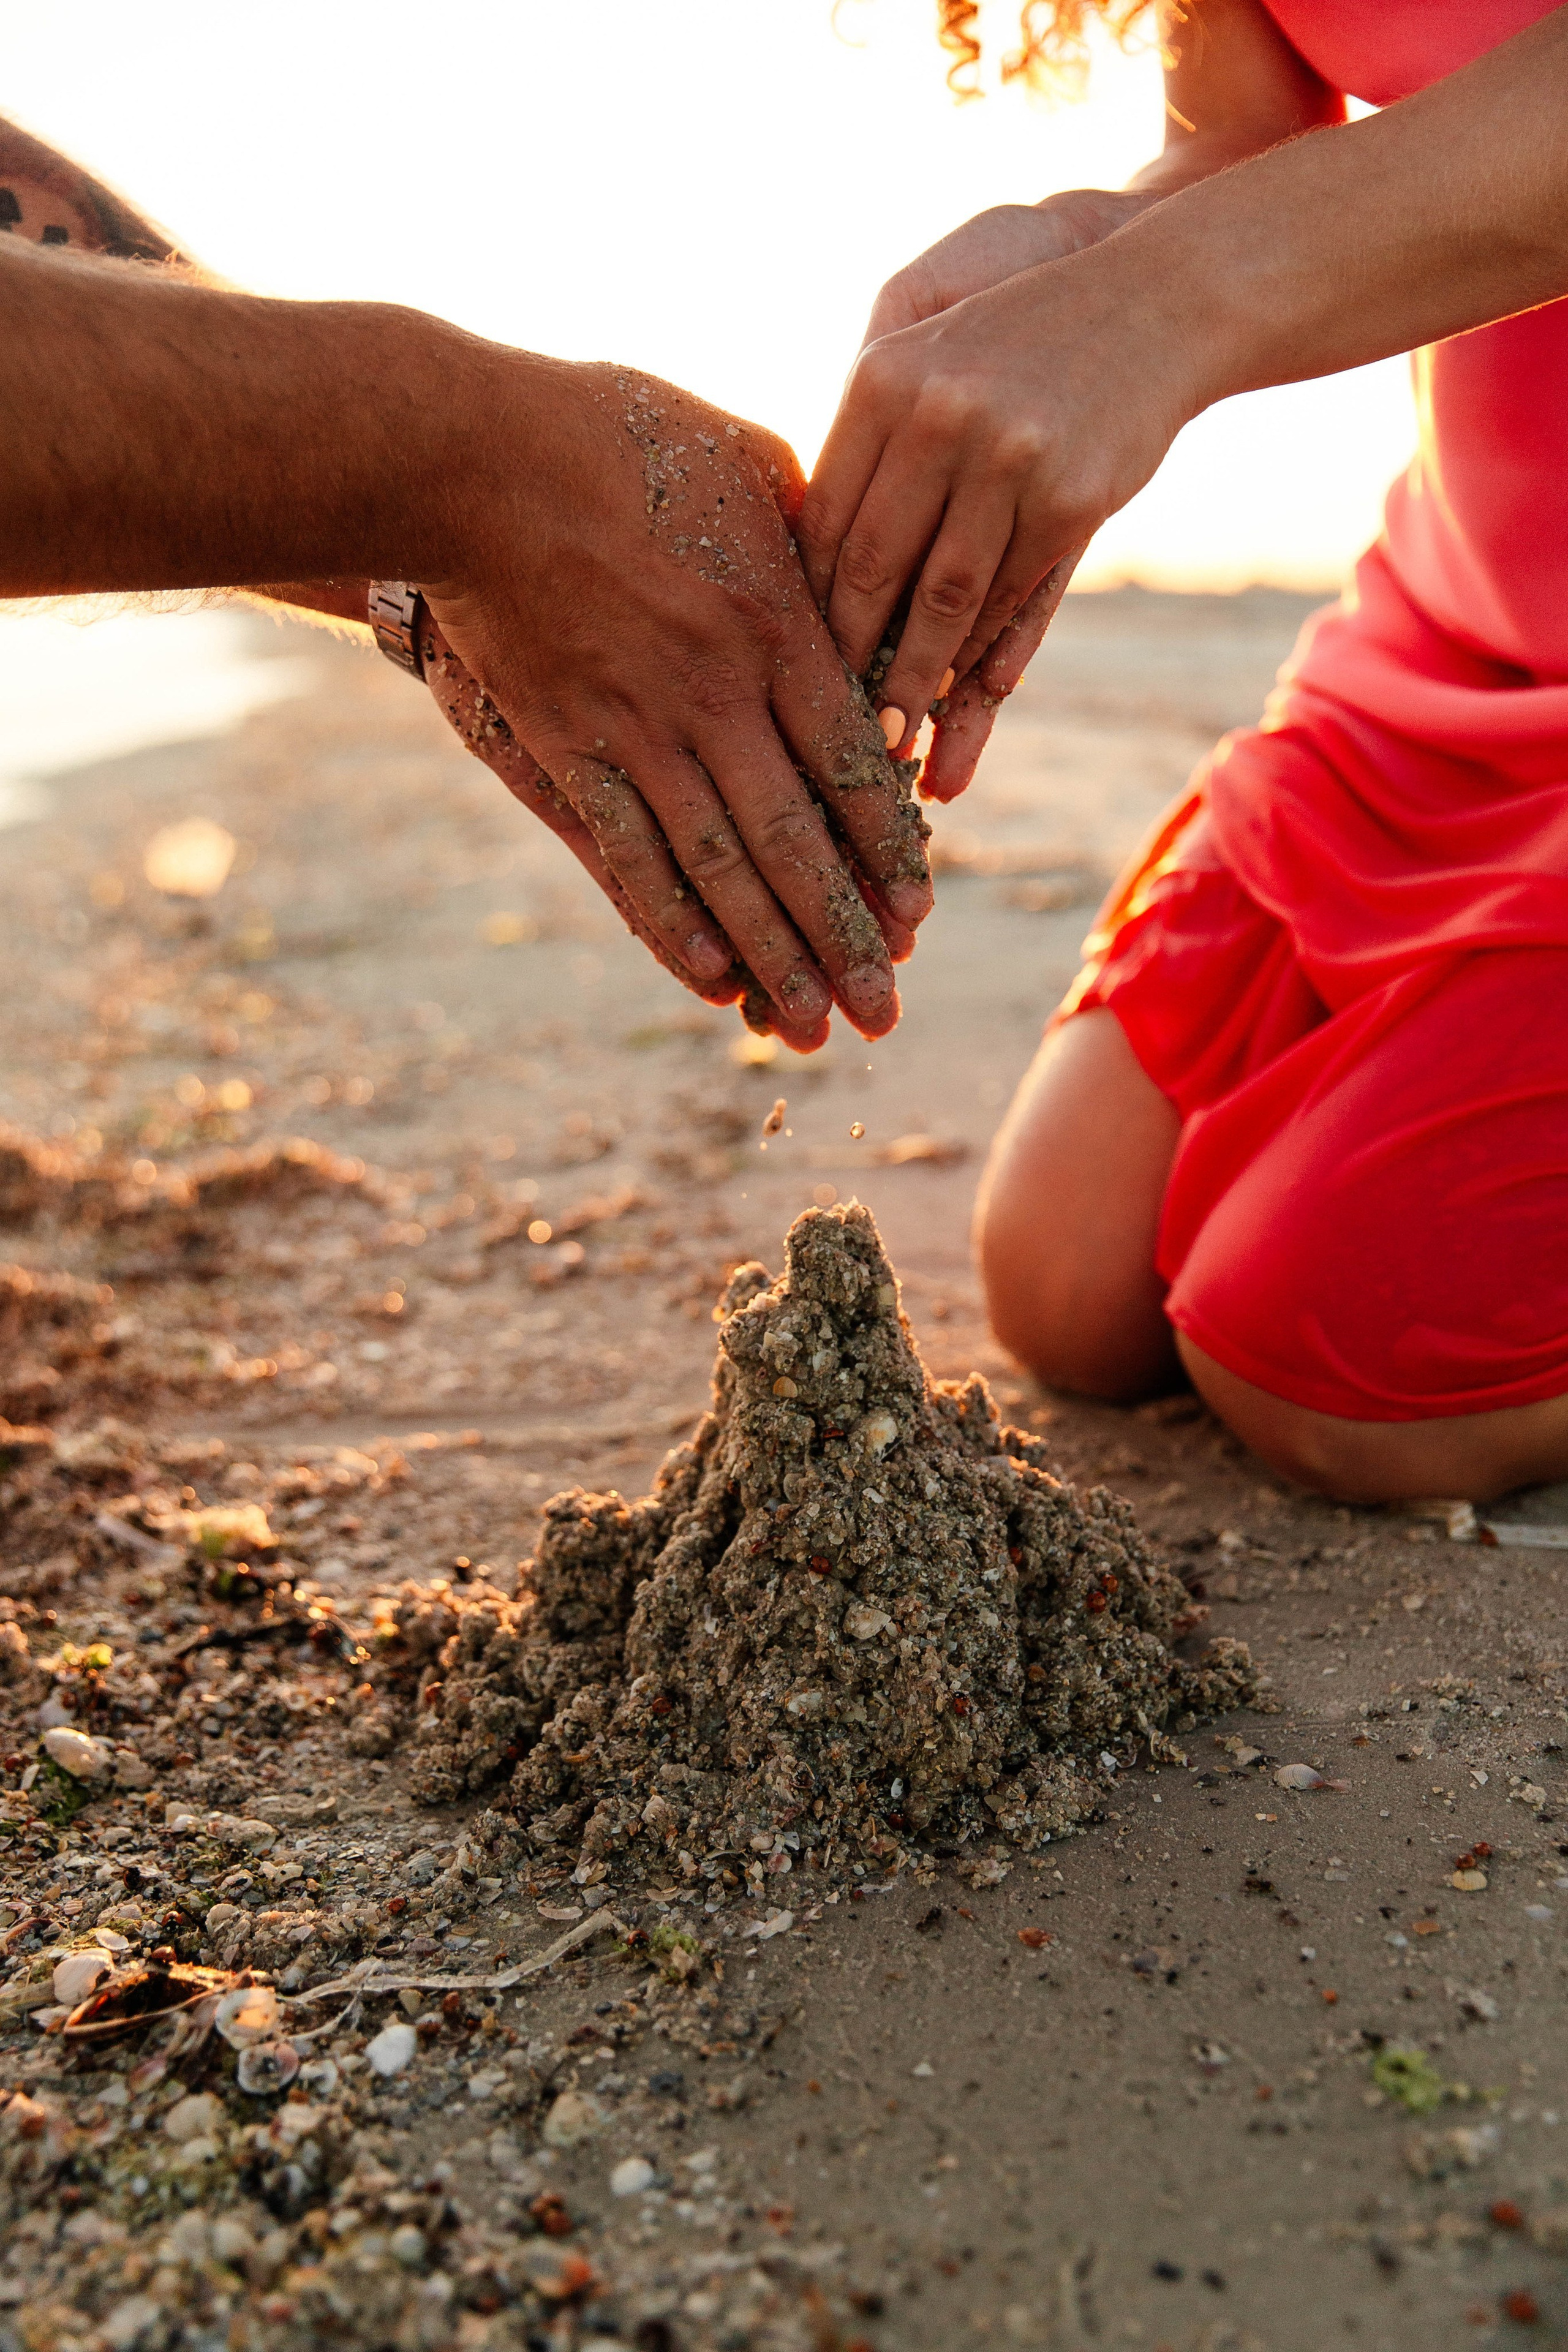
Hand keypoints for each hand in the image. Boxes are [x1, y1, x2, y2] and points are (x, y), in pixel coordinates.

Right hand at [420, 361, 930, 1049]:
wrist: (470, 458)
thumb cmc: (613, 435)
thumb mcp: (743, 458)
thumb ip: (809, 530)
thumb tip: (854, 574)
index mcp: (776, 623)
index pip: (853, 764)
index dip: (888, 851)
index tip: (918, 913)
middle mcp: (717, 696)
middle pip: (797, 841)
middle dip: (845, 937)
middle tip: (884, 1012)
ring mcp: (639, 732)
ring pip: (722, 870)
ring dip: (773, 957)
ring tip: (815, 1029)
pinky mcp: (567, 751)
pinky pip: (628, 860)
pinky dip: (673, 928)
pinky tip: (715, 982)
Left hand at [799, 193, 1179, 784]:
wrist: (1153, 300)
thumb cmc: (1024, 338)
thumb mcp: (932, 355)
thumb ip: (874, 440)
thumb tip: (815, 557)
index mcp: (882, 379)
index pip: (826, 517)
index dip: (811, 602)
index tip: (798, 661)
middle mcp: (938, 415)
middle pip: (872, 566)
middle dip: (850, 657)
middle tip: (835, 725)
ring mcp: (1007, 458)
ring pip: (944, 597)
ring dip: (915, 679)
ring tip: (894, 740)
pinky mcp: (1070, 497)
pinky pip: (1012, 594)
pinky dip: (985, 651)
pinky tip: (963, 693)